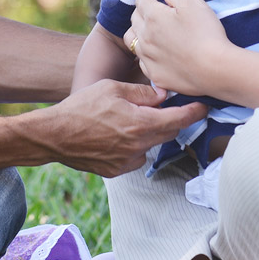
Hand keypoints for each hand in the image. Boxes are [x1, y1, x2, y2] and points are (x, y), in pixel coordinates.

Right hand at [30, 79, 206, 177]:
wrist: (53, 135)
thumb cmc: (81, 107)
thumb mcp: (113, 88)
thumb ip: (143, 93)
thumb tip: (165, 95)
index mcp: (140, 124)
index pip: (179, 120)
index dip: (195, 113)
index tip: (204, 107)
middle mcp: (138, 146)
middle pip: (168, 134)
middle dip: (169, 121)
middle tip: (162, 108)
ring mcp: (127, 162)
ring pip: (150, 146)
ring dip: (147, 134)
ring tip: (125, 121)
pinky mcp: (116, 171)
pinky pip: (134, 157)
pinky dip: (132, 147)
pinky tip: (114, 136)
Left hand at [129, 0, 233, 97]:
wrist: (214, 69)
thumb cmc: (206, 33)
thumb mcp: (193, 4)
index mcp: (153, 17)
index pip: (141, 1)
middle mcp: (145, 37)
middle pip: (134, 20)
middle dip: (140, 12)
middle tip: (149, 11)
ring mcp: (148, 58)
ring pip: (132, 41)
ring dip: (137, 33)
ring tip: (146, 32)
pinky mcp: (155, 75)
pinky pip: (142, 62)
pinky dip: (145, 55)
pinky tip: (154, 55)